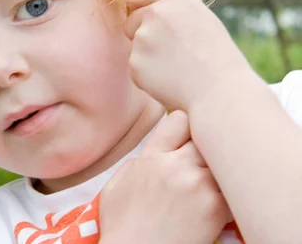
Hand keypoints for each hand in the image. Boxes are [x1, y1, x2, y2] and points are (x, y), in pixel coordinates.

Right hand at [98, 111, 231, 243]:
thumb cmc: (123, 228)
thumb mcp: (115, 188)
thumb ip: (134, 164)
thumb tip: (149, 156)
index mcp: (150, 157)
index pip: (180, 120)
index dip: (187, 128)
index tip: (188, 139)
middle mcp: (175, 165)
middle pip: (206, 137)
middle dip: (206, 148)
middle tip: (203, 164)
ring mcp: (197, 184)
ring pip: (223, 161)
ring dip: (220, 170)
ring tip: (213, 183)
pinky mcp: (215, 207)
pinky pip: (233, 189)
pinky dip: (231, 194)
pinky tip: (220, 203)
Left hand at [124, 0, 253, 111]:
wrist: (221, 90)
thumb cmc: (215, 56)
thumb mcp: (199, 18)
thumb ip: (171, 10)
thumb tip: (144, 7)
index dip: (139, 7)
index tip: (145, 19)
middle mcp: (155, 12)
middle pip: (132, 20)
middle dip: (141, 33)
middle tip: (171, 50)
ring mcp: (143, 37)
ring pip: (134, 44)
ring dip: (146, 54)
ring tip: (176, 65)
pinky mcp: (136, 61)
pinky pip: (135, 66)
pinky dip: (147, 73)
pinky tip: (170, 78)